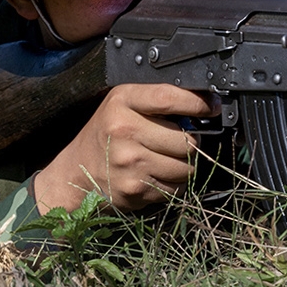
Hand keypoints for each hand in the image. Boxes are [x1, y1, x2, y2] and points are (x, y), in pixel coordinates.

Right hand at [32, 83, 214, 212]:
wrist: (75, 174)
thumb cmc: (105, 135)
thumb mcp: (123, 105)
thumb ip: (156, 101)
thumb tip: (204, 105)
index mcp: (122, 102)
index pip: (169, 98)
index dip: (197, 103)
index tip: (211, 107)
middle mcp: (125, 130)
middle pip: (186, 139)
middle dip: (191, 141)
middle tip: (182, 141)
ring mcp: (130, 163)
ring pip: (186, 166)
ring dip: (185, 165)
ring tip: (170, 159)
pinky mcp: (135, 189)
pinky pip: (176, 188)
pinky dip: (175, 183)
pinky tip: (159, 174)